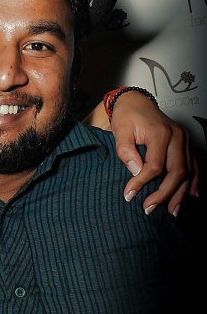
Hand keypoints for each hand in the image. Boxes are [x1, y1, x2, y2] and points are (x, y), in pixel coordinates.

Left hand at [87, 91, 199, 214]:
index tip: (129, 195)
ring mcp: (184, 141)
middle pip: (177, 172)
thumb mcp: (120, 131)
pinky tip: (191, 195)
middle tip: (149, 208)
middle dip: (164, 193)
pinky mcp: (185, 144)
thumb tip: (135, 171)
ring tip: (172, 211)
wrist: (136, 102)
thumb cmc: (128, 116)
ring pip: (189, 172)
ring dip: (181, 193)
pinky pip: (194, 165)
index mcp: (160, 133)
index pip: (154, 166)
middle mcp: (177, 137)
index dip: (142, 183)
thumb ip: (126, 151)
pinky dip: (193, 182)